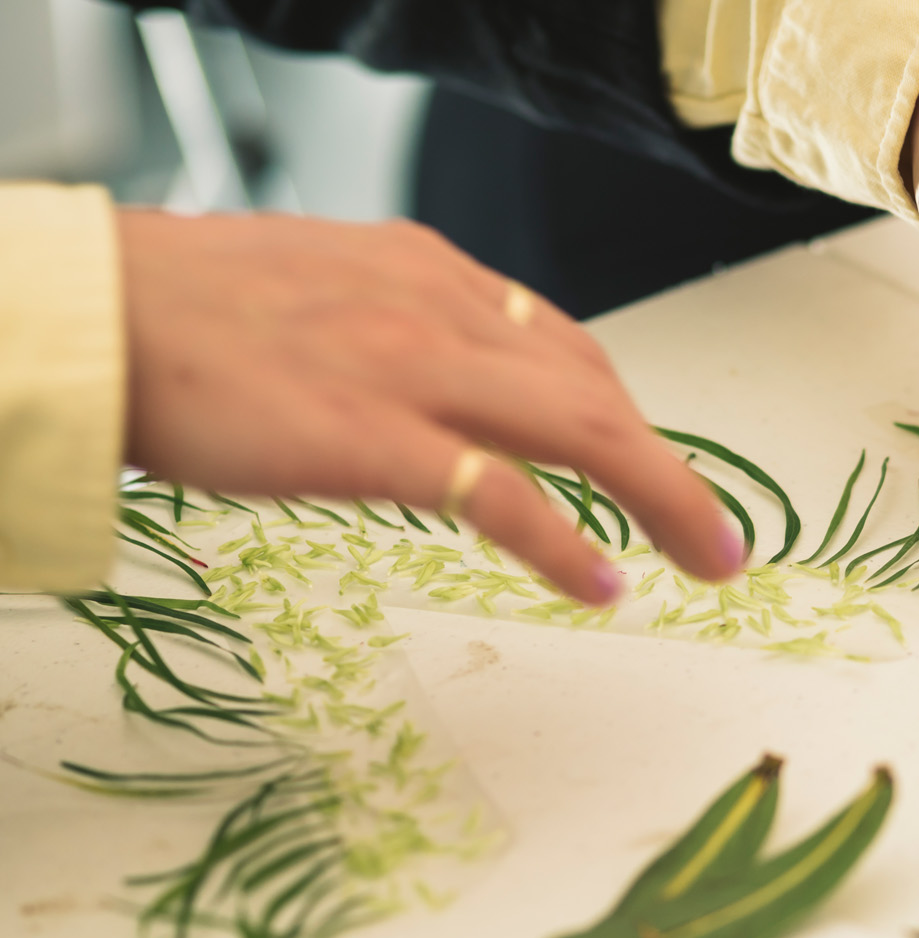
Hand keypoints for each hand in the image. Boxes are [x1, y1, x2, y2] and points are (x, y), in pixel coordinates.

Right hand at [118, 211, 742, 602]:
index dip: (620, 408)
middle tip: (716, 531)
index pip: (561, 343)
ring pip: (579, 430)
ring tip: (707, 556)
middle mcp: (442, 311)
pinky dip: (566, 543)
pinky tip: (603, 582)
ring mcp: (413, 373)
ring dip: (660, 497)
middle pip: (595, 391)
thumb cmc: (192, 306)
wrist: (99, 312)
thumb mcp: (327, 285)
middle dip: (670, 465)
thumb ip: (398, 321)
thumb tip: (442, 370)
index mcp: (430, 272)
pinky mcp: (372, 437)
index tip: (648, 455)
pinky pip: (500, 495)